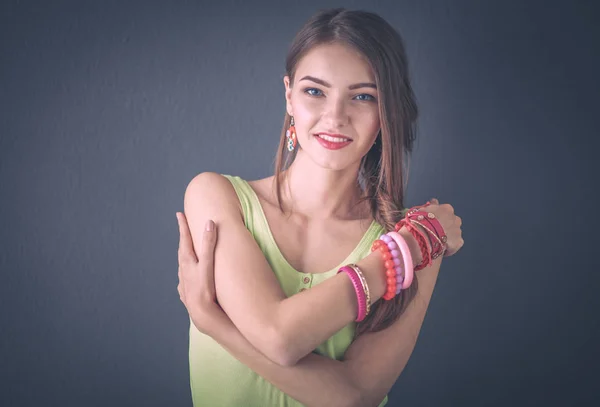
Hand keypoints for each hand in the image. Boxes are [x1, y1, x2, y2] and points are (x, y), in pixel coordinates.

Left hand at [176, 212, 223, 334]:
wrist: (200, 313)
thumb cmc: (204, 288)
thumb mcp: (208, 264)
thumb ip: (208, 244)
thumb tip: (209, 223)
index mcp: (187, 260)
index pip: (184, 238)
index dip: (182, 225)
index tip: (179, 214)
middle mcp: (183, 270)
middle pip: (182, 250)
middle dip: (183, 239)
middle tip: (183, 229)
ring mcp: (184, 281)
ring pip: (183, 265)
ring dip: (186, 256)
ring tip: (188, 251)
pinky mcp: (186, 292)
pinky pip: (185, 278)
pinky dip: (188, 273)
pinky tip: (190, 277)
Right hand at [417, 198, 463, 257]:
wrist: (424, 234)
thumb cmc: (421, 220)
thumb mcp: (424, 208)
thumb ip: (431, 205)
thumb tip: (434, 201)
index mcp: (447, 208)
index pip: (445, 212)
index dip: (439, 218)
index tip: (433, 222)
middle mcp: (455, 218)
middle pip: (452, 222)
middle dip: (446, 226)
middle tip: (436, 231)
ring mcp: (458, 230)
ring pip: (454, 233)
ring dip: (448, 236)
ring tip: (438, 241)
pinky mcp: (459, 242)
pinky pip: (456, 244)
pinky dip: (451, 246)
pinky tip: (442, 248)